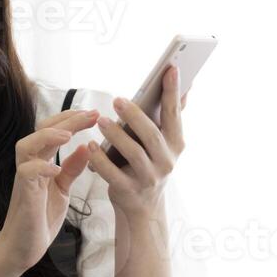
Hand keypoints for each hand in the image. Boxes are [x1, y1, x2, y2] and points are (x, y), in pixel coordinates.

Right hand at [0, 108, 97, 272]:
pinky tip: (57, 168)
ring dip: (48, 137)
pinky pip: (26, 173)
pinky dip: (41, 167)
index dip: (72, 120)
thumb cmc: (40, 219)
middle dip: (66, 120)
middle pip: (40, 131)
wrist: (23, 248)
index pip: (53, 131)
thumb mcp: (62, 190)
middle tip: (92, 115)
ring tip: (69, 135)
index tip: (95, 115)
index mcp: (41, 163)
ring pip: (26, 145)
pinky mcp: (23, 195)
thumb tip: (86, 148)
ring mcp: (24, 180)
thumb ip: (72, 169)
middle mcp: (30, 166)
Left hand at [86, 64, 187, 217]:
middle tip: (117, 99)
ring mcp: (148, 178)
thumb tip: (186, 86)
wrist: (142, 208)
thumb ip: (170, 116)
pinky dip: (100, 159)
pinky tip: (91, 145)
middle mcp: (166, 161)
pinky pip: (112, 174)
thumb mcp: (164, 143)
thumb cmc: (149, 164)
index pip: (175, 114)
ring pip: (133, 154)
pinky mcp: (129, 190)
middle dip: (135, 116)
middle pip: (151, 135)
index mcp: (176, 144)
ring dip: (115, 135)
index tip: (170, 69)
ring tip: (101, 121)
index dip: (173, 92)